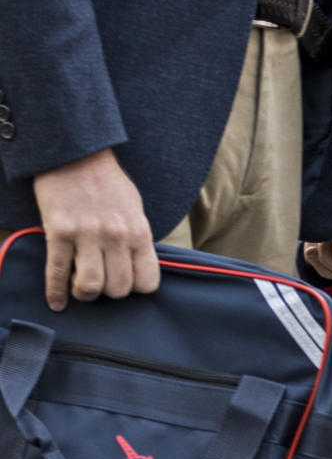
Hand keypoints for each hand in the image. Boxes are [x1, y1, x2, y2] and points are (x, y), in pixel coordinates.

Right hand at [32, 149, 158, 310]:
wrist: (76, 156)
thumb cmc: (108, 184)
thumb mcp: (136, 210)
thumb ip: (137, 239)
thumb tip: (137, 266)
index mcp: (139, 232)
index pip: (148, 281)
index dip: (137, 289)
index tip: (127, 284)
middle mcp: (116, 237)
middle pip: (119, 288)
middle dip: (109, 292)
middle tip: (101, 283)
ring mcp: (87, 235)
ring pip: (90, 286)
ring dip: (85, 293)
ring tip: (81, 287)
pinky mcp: (59, 232)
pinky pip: (57, 272)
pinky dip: (56, 292)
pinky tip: (56, 302)